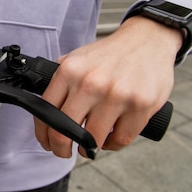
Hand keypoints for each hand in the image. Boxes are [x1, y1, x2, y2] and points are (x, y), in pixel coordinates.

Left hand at [34, 16, 182, 157]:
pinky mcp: (141, 105)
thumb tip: (43, 107)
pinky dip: (112, 145)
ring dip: (88, 149)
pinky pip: (120, 139)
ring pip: (93, 140)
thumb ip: (61, 80)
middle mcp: (90, 83)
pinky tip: (109, 139)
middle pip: (64, 132)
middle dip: (61, 149)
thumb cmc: (110, 54)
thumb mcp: (78, 58)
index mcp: (69, 71)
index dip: (43, 134)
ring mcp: (116, 95)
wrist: (148, 39)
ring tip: (89, 146)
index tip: (47, 142)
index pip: (45, 112)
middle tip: (64, 152)